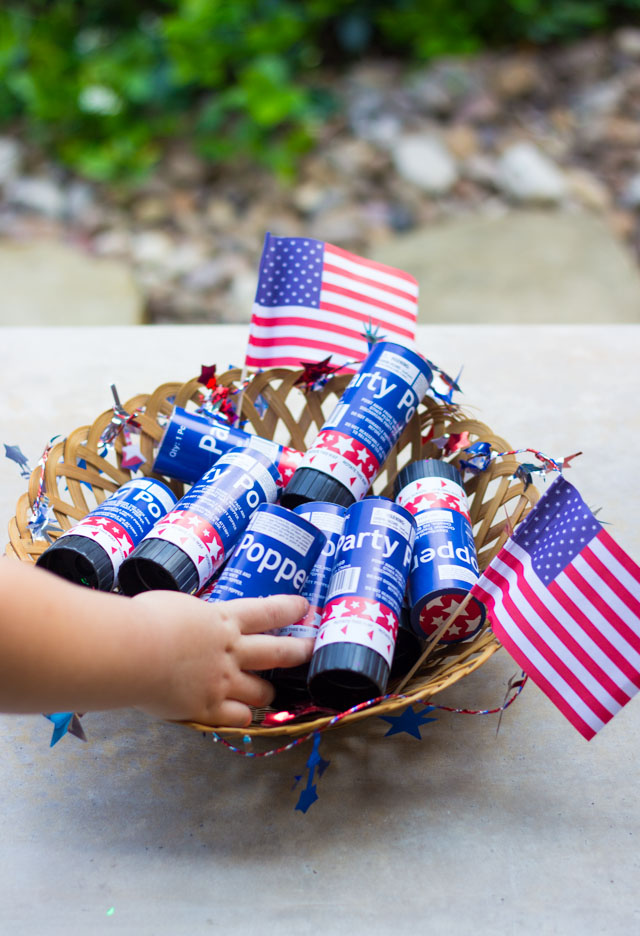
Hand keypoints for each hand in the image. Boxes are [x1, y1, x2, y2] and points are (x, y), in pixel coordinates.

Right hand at [131, 591, 311, 727]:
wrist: (134, 651)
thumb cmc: (145, 620)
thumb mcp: (175, 605)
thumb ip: (191, 616)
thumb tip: (187, 619)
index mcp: (223, 620)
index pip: (266, 611)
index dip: (288, 609)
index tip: (305, 607)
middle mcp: (232, 650)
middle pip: (278, 652)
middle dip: (299, 651)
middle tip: (311, 650)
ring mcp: (224, 681)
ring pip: (262, 691)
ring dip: (268, 692)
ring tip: (268, 693)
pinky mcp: (210, 708)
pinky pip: (239, 718)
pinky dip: (242, 717)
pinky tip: (241, 716)